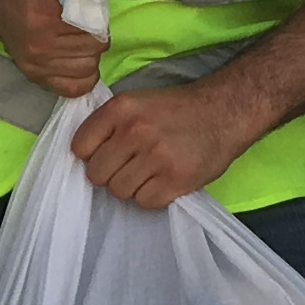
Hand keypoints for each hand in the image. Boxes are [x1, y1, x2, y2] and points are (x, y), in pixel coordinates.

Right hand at [0, 0, 105, 98]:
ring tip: (79, 41)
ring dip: (89, 54)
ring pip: (88, 68)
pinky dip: (81, 76)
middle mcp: (40, 45)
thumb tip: (103, 1)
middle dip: (96, 35)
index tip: (91, 10)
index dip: (98, 17)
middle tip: (87, 25)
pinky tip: (77, 61)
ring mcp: (36, 64)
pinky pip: (73, 88)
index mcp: (44, 18)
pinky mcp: (32, 74)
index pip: (94, 28)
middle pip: (94, 49)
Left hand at [71, 81, 260, 210]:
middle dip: (110, 174)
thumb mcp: (137, 102)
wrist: (224, 112)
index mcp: (121, 109)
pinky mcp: (176, 179)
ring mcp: (156, 157)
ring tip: (149, 172)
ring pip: (119, 191)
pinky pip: (144, 202)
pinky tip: (163, 180)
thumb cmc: (177, 110)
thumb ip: (109, 125)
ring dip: (132, 186)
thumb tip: (82, 157)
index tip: (107, 154)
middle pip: (97, 175)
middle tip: (130, 166)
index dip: (92, 155)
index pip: (80, 148)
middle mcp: (136, 131)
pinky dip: (152, 196)